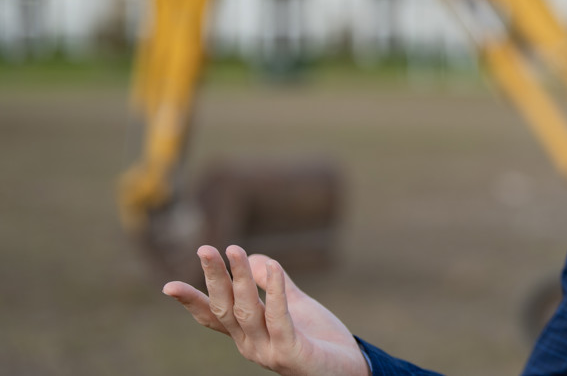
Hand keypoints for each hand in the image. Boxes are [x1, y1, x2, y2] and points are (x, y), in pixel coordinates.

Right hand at [162, 245, 368, 375]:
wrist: (351, 369)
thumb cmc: (320, 339)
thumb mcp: (295, 305)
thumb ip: (274, 284)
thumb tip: (253, 258)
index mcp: (247, 334)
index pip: (213, 317)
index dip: (192, 302)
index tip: (168, 286)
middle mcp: (250, 345)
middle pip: (225, 308)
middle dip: (214, 279)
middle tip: (205, 249)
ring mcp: (268, 351)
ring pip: (247, 311)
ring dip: (241, 279)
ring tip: (234, 249)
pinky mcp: (290, 353)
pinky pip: (279, 318)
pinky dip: (275, 292)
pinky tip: (273, 267)